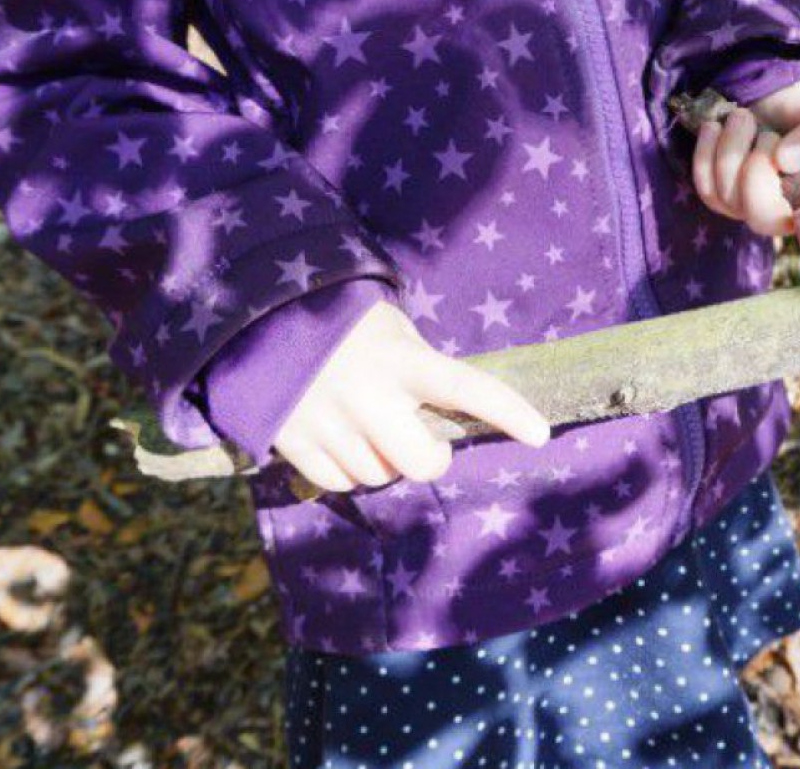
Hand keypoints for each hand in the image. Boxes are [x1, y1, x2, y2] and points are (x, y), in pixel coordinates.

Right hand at [272, 301, 549, 492]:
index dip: (505, 411)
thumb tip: (448, 422)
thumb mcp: (394, 332)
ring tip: (364, 425)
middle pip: (422, 463)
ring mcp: (328, 421)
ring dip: (381, 461)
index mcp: (400, 359)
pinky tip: (337, 439)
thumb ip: (421, 372)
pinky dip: (345, 471)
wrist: (258, 316)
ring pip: (379, 476)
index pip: (465, 388)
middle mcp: (367, 395)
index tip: (540, 434)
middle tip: (417, 439)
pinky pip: (339, 483)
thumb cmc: (345, 325)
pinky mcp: (293, 440)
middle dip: (426, 457)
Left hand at [691, 77, 799, 270]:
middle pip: (764, 221)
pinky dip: (706, 154)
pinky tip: (715, 127)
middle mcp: (792, 212)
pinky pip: (706, 189)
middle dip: (757, 173)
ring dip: (732, 150)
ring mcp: (754, 207)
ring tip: (743, 117)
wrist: (777, 90)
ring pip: (729, 199)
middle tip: (767, 137)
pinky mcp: (724, 196)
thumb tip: (787, 160)